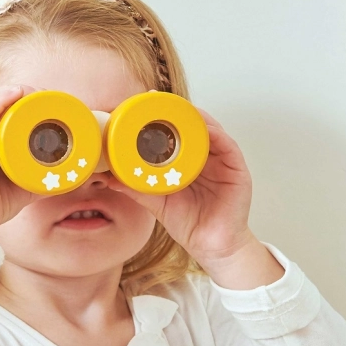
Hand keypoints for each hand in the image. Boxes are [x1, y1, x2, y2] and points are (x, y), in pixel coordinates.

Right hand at [0, 85, 45, 234]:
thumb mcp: (26, 186)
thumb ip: (42, 178)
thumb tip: (66, 176)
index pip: (3, 110)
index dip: (24, 100)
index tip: (48, 102)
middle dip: (23, 93)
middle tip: (46, 96)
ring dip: (15, 91)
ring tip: (36, 92)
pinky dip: (1, 99)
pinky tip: (17, 92)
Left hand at [107, 104, 255, 270]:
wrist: (210, 247)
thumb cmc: (188, 223)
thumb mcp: (157, 202)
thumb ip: (137, 188)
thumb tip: (109, 178)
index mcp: (188, 160)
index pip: (176, 132)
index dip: (161, 117)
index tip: (141, 103)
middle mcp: (206, 155)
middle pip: (193, 124)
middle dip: (175, 109)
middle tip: (152, 98)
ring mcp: (223, 160)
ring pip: (209, 129)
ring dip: (193, 115)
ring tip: (173, 107)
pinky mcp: (237, 169)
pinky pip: (226, 144)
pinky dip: (213, 132)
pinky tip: (200, 125)